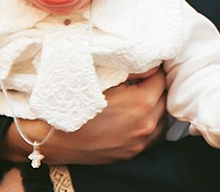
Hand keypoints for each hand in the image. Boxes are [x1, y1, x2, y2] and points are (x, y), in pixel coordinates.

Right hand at [0, 68, 166, 164]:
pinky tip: (136, 116)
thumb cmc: (75, 104)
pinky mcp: (133, 152)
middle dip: (155, 87)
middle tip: (142, 79)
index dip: (154, 70)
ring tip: (140, 97)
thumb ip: (131, 71)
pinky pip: (152, 135)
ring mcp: (140, 141)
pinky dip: (149, 123)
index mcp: (142, 103)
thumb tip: (149, 65)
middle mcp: (146, 124)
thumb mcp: (103, 79)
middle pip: (164, 98)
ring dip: (155, 106)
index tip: (145, 67)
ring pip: (161, 118)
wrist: (55, 138)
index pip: (162, 79)